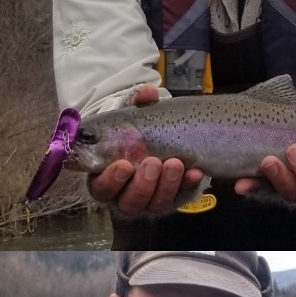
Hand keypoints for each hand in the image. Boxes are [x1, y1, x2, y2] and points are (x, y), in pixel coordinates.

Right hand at [87, 86, 204, 213]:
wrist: (168, 140)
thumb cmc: (140, 132)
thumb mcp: (135, 116)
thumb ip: (139, 104)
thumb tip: (148, 93)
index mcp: (106, 176)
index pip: (100, 188)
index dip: (110, 180)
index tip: (123, 164)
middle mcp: (125, 194)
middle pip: (128, 202)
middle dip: (141, 184)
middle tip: (152, 162)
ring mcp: (150, 200)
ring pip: (154, 204)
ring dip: (165, 185)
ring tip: (174, 163)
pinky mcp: (173, 199)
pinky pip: (180, 198)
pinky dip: (188, 185)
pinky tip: (195, 172)